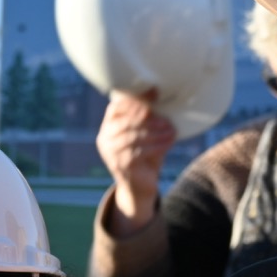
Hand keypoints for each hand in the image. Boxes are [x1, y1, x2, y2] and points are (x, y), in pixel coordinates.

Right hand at [96, 90, 176, 233]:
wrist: (139, 187)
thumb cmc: (145, 154)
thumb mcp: (146, 133)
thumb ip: (147, 116)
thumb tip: (155, 89)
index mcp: (108, 127)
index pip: (115, 108)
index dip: (133, 101)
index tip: (153, 96)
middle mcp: (105, 139)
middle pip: (126, 122)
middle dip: (148, 119)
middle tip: (166, 119)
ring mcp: (111, 153)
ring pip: (133, 137)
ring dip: (155, 132)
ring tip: (171, 130)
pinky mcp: (121, 165)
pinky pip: (140, 151)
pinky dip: (157, 145)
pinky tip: (169, 142)